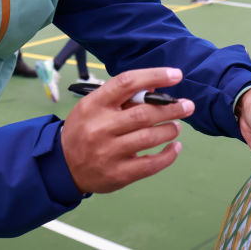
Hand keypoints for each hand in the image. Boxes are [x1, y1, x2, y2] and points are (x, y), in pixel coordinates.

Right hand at [61, 67, 193, 193]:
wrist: (63, 165)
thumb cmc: (85, 129)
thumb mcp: (95, 106)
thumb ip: (123, 97)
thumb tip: (156, 86)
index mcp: (94, 105)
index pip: (127, 83)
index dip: (154, 75)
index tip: (176, 75)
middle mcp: (100, 127)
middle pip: (144, 113)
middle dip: (172, 108)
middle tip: (187, 105)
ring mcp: (108, 152)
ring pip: (149, 137)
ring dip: (170, 129)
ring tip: (177, 126)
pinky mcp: (117, 174)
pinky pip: (150, 164)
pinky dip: (168, 155)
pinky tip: (174, 147)